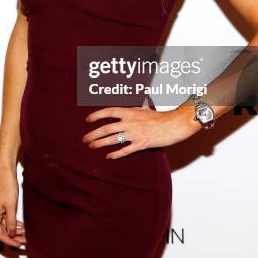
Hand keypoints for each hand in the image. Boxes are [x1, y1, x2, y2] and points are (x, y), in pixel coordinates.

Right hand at [0, 169, 26, 247]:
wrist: (5, 171)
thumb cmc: (6, 186)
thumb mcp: (11, 206)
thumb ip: (11, 221)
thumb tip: (11, 234)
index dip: (9, 241)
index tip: (18, 244)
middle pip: (2, 231)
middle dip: (13, 237)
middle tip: (24, 240)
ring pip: (5, 225)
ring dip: (14, 230)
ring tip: (25, 233)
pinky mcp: (1, 205)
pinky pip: (6, 218)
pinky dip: (14, 223)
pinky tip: (21, 225)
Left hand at [82, 105, 201, 159]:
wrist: (172, 125)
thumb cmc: (159, 117)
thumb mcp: (145, 108)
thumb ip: (136, 107)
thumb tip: (134, 101)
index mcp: (130, 112)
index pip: (109, 112)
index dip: (96, 115)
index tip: (88, 120)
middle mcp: (130, 122)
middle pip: (107, 128)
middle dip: (93, 134)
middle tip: (85, 138)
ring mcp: (134, 134)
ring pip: (113, 140)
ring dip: (100, 143)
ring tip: (92, 146)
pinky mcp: (140, 144)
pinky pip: (125, 150)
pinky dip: (116, 154)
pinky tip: (108, 156)